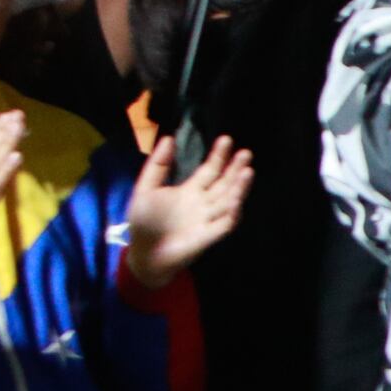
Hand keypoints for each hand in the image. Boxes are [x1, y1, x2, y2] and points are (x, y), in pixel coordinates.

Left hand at [126, 133, 250, 287]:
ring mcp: (208, 219)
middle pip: (224, 183)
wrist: (143, 253)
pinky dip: (232, 212)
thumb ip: (158, 165)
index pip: (209, 170)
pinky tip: (236, 200)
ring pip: (229, 200)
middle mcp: (204, 203)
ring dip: (239, 187)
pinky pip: (225, 223)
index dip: (218, 156)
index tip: (226, 139)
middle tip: (246, 153)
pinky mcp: (209, 235)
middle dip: (235, 168)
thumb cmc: (145, 222)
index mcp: (190, 190)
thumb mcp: (146, 188)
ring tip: (247, 172)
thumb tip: (169, 137)